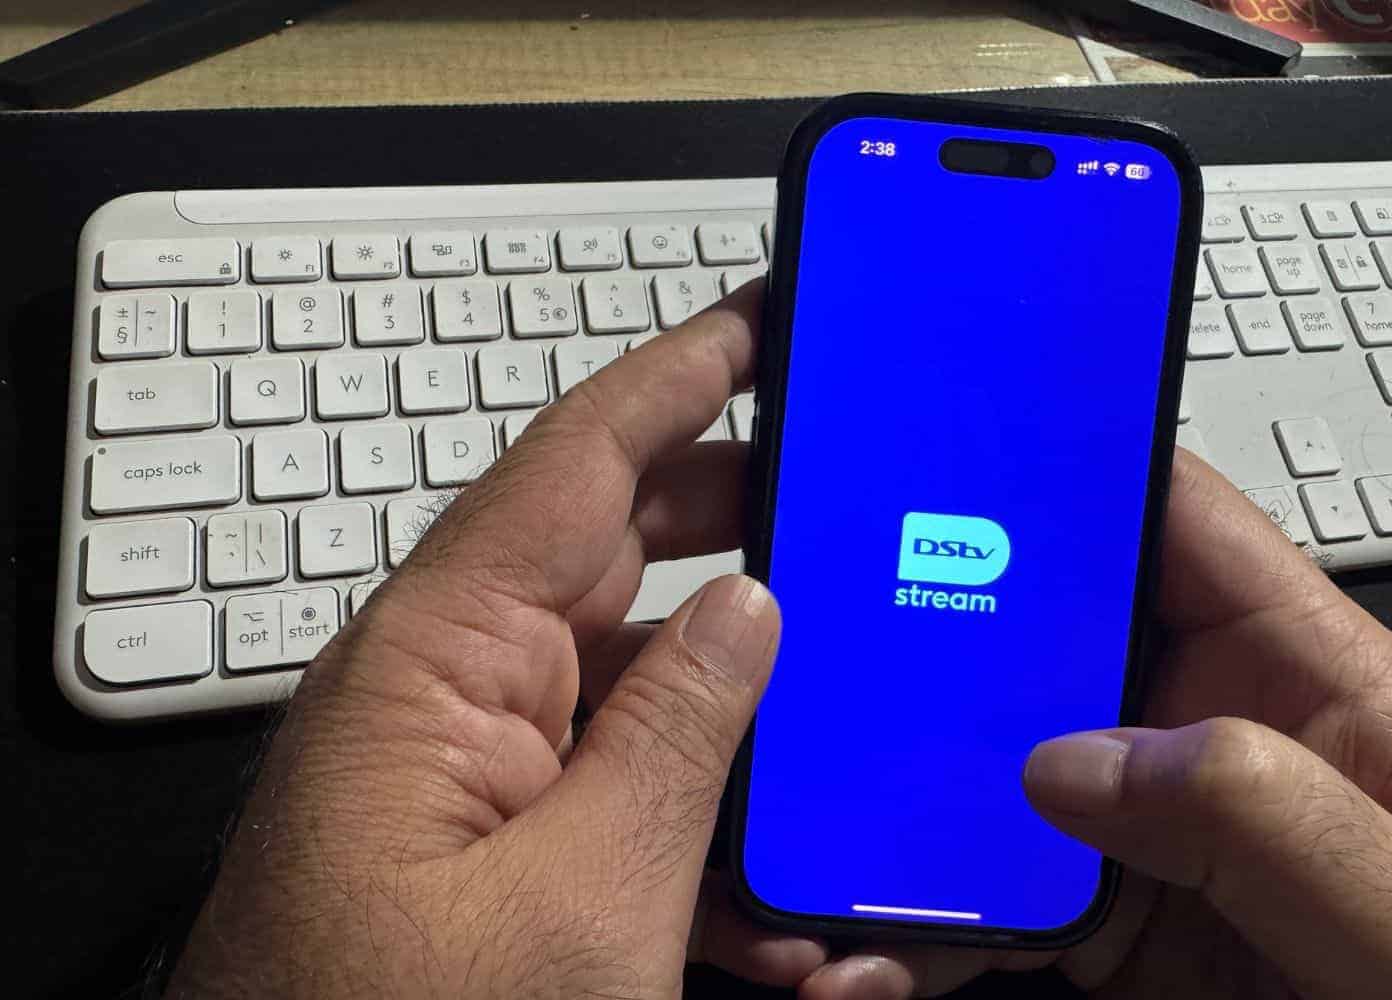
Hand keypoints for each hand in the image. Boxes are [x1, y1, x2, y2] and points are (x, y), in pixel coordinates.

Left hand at [168, 286, 829, 997]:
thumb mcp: (583, 900)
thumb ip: (676, 734)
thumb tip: (746, 607)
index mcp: (441, 661)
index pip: (572, 466)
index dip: (675, 378)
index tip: (760, 317)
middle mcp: (454, 692)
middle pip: (614, 557)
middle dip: (737, 522)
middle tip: (844, 487)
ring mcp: (480, 773)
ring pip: (637, 681)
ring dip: (742, 701)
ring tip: (847, 697)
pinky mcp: (502, 846)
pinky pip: (624, 787)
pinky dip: (708, 813)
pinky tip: (779, 883)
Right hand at [803, 450, 1391, 998]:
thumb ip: (1270, 818)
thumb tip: (1078, 762)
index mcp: (1304, 676)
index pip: (1176, 524)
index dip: (1067, 466)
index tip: (945, 448)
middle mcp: (1208, 732)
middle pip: (1045, 639)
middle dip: (932, 642)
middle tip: (825, 658)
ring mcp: (1147, 826)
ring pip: (990, 771)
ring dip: (900, 800)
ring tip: (825, 841)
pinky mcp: (1104, 916)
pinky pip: (987, 894)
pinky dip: (921, 921)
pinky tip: (873, 954)